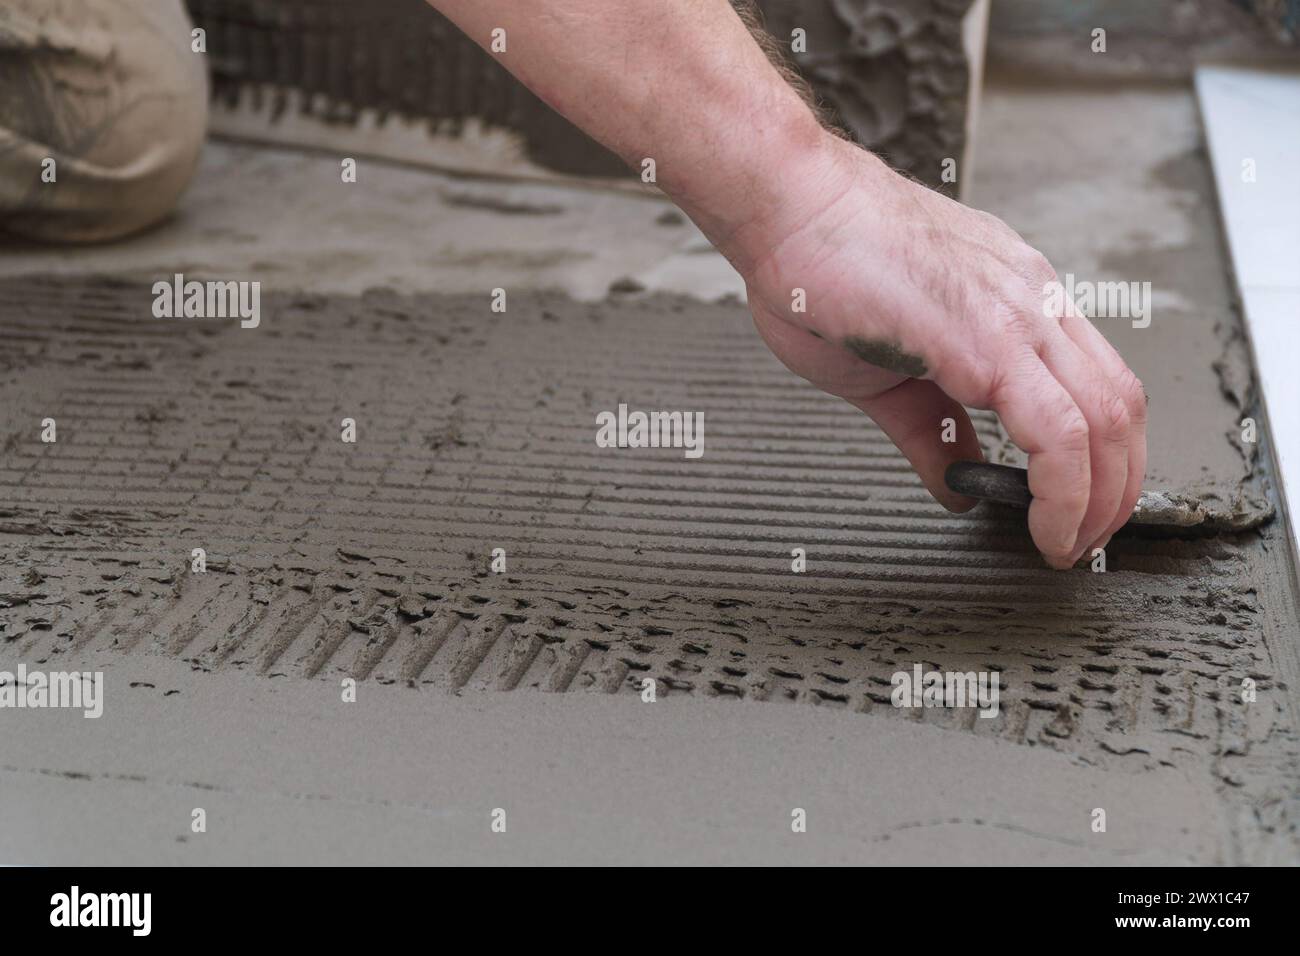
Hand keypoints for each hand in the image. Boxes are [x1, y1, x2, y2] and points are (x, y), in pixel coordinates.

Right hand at [726, 135, 1146, 568]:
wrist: (788, 207)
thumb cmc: (821, 267)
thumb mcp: (887, 373)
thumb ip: (932, 431)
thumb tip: (957, 484)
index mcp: (1015, 301)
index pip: (1096, 386)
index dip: (1103, 459)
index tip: (1078, 511)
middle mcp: (1032, 301)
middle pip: (1122, 407)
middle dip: (1116, 490)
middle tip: (1086, 541)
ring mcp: (1018, 314)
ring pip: (1107, 421)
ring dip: (1099, 499)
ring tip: (1068, 544)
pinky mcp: (989, 338)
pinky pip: (1059, 431)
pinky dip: (1065, 492)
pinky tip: (1045, 527)